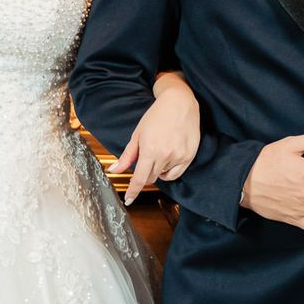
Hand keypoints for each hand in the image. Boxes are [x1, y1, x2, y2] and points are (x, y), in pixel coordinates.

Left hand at [111, 74, 200, 205]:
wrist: (180, 103)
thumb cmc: (156, 116)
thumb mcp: (138, 134)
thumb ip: (127, 155)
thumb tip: (114, 170)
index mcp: (150, 150)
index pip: (139, 178)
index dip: (133, 191)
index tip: (129, 200)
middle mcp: (165, 155)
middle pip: (151, 178)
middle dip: (144, 175)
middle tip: (145, 160)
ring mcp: (179, 156)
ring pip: (163, 176)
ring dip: (158, 170)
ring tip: (159, 152)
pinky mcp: (189, 156)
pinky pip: (176, 173)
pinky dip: (169, 172)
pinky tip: (167, 160)